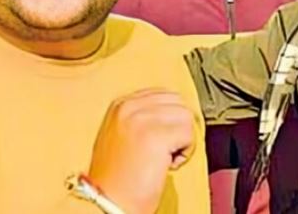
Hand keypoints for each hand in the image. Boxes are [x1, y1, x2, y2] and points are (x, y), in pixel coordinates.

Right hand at [88, 88, 196, 213]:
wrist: (108, 202)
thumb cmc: (117, 177)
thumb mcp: (121, 135)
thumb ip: (143, 117)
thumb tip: (175, 112)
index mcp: (120, 104)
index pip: (165, 94)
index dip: (170, 119)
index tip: (161, 139)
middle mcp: (129, 106)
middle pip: (178, 103)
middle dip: (178, 126)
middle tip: (164, 150)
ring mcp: (141, 119)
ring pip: (186, 117)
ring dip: (182, 140)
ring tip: (164, 158)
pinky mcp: (155, 136)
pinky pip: (189, 135)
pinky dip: (185, 153)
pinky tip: (168, 165)